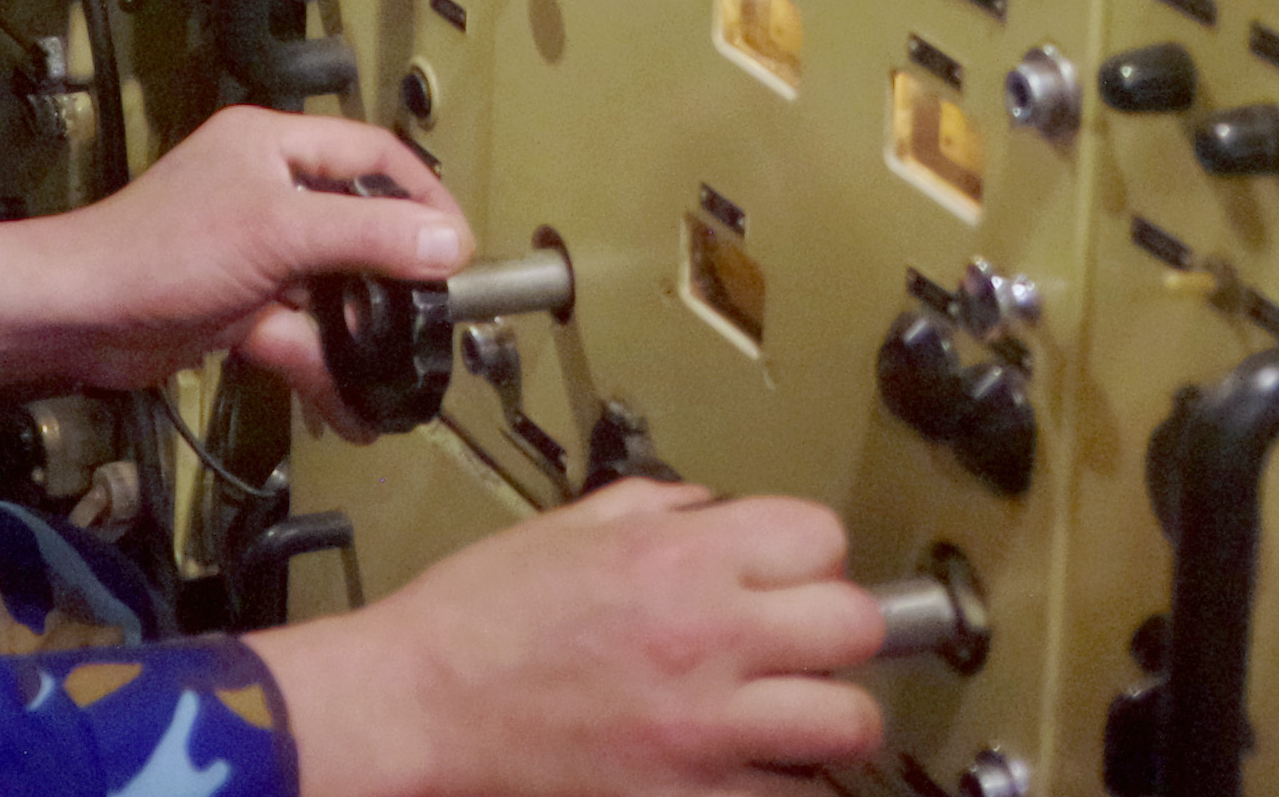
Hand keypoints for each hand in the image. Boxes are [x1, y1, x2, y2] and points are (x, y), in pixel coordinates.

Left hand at [0, 106, 460, 398]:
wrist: (80, 317)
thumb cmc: (161, 251)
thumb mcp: (280, 233)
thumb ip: (369, 235)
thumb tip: (450, 242)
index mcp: (273, 146)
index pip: (372, 153)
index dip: (422, 196)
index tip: (458, 247)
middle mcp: (266, 190)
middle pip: (357, 226)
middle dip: (396, 278)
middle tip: (436, 316)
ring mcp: (252, 252)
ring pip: (330, 290)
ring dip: (362, 336)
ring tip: (400, 374)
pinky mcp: (237, 305)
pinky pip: (299, 333)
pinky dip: (324, 369)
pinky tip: (354, 409)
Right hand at [255, 482, 884, 796]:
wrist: (422, 706)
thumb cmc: (477, 618)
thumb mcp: (566, 528)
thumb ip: (656, 509)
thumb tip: (717, 513)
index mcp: (676, 557)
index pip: (821, 535)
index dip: (809, 550)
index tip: (790, 569)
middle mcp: (708, 638)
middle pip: (856, 625)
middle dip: (836, 628)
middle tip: (804, 640)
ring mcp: (708, 729)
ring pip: (849, 722)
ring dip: (829, 714)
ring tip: (794, 711)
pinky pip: (795, 796)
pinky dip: (784, 781)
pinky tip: (747, 762)